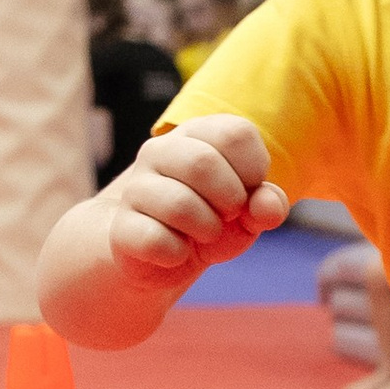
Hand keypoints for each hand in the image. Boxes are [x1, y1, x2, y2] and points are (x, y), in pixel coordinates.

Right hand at [106, 110, 286, 283]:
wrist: (161, 255)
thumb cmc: (211, 220)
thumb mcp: (248, 213)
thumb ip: (268, 205)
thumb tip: (266, 206)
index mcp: (197, 135)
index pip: (235, 133)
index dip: (253, 169)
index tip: (246, 190)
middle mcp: (160, 151)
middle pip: (203, 162)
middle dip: (229, 199)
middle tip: (227, 215)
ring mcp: (135, 188)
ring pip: (179, 204)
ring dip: (207, 229)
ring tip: (204, 233)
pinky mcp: (121, 227)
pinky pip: (156, 241)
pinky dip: (178, 255)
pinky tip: (176, 252)